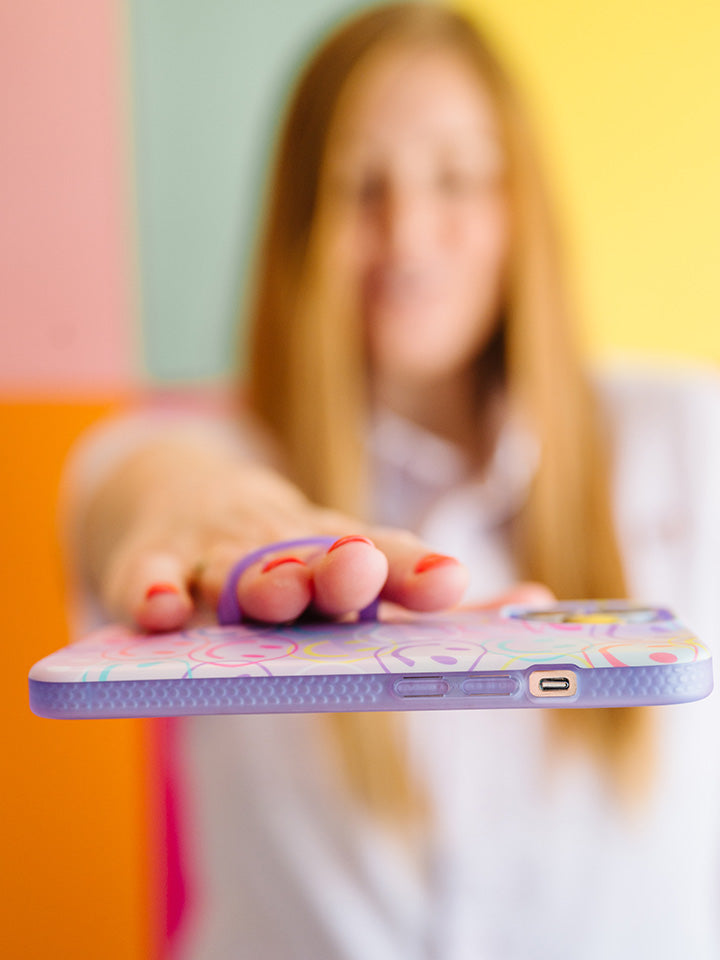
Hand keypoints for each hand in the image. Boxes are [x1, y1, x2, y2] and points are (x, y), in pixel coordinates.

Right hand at [99, 460, 470, 632]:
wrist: (185, 501)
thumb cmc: (288, 553)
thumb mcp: (352, 573)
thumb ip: (427, 593)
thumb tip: (542, 601)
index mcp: (336, 548)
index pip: (383, 555)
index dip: (414, 571)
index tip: (452, 583)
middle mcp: (281, 543)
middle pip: (311, 557)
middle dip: (338, 566)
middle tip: (360, 567)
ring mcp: (214, 550)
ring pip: (234, 568)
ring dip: (257, 579)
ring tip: (280, 595)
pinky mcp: (152, 560)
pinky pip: (146, 575)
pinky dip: (148, 587)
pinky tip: (158, 609)